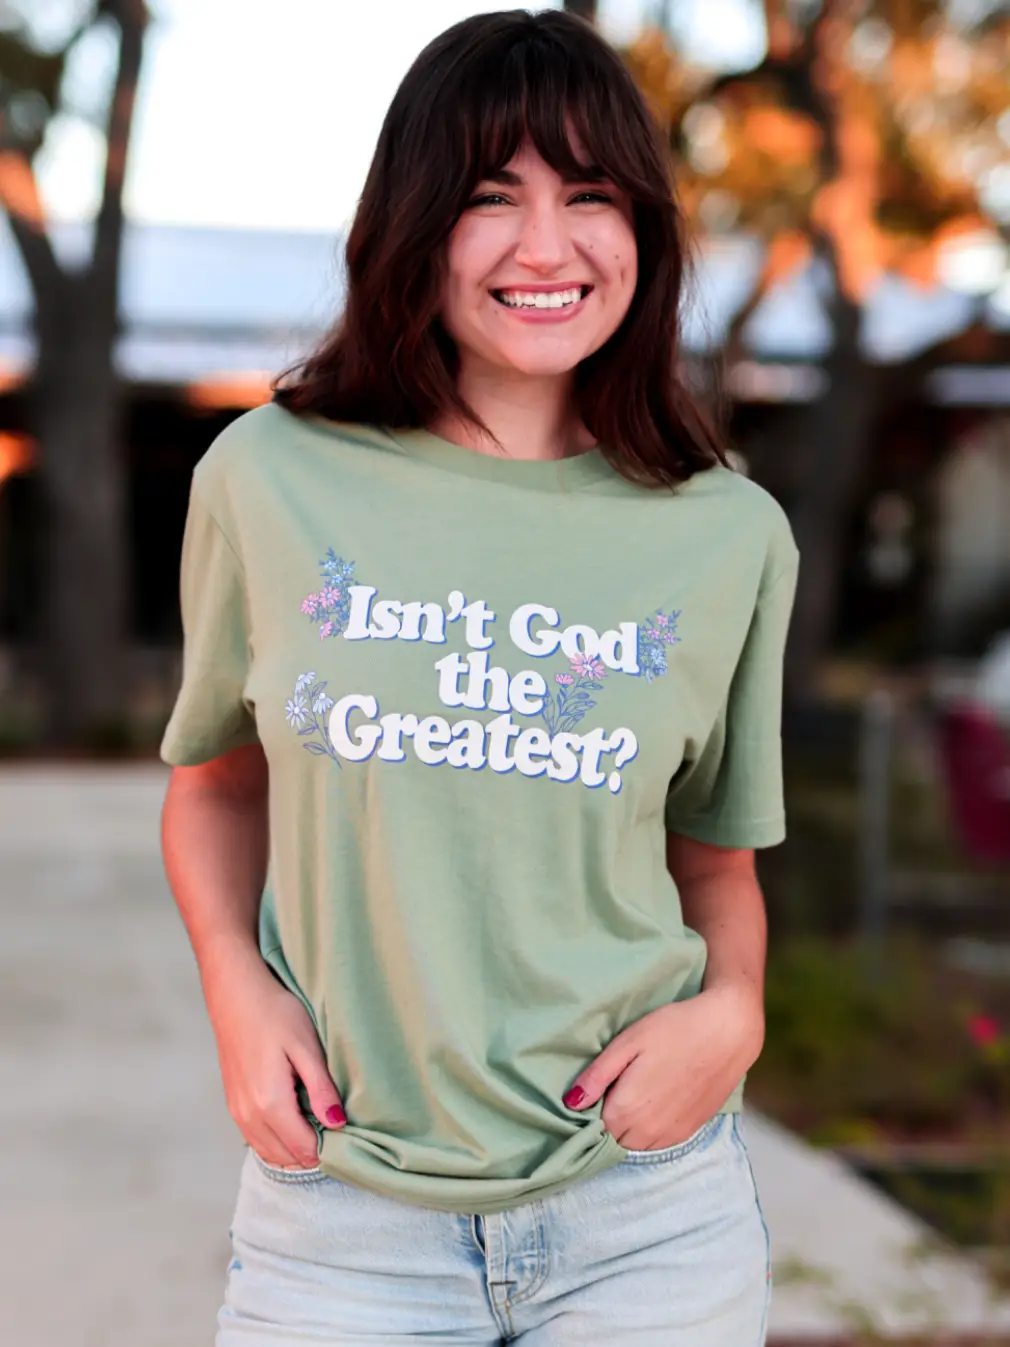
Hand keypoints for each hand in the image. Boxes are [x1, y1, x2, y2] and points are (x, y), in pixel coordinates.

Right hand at [203, 946, 345, 1169]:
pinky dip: (277, 1141)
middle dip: (313, 1153)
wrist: (236, 995)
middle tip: (337, 1132)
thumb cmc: (276, 1014)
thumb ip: (321, 1089)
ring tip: (319, 1126)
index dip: (329, 1150)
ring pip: (269, 1153)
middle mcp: (249, 1115)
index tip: (348, 1137)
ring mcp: (237, 1112)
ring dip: (294, 1150)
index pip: (304, 1149)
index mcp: (269, 1103)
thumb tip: (337, 1125)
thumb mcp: (307, 1047)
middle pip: (286, 1157)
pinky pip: (256, 1139)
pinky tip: (295, 1121)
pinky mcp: (233, 1105)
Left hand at [562, 984, 763, 1149]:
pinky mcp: (690, 1131)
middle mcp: (647, 1132)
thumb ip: (597, 1076)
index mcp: (626, 1110)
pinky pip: (658, 1143)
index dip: (589, 1110)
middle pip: (612, 1139)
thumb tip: (570, 1103)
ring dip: (628, 1129)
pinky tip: (654, 1102)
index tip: (594, 1090)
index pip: (592, 1128)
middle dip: (607, 1121)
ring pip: (635, 1145)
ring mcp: (671, 1135)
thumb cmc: (675, 1029)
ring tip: (634, 1093)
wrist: (728, 1031)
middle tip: (614, 1088)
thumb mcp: (628, 1042)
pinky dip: (649, 1131)